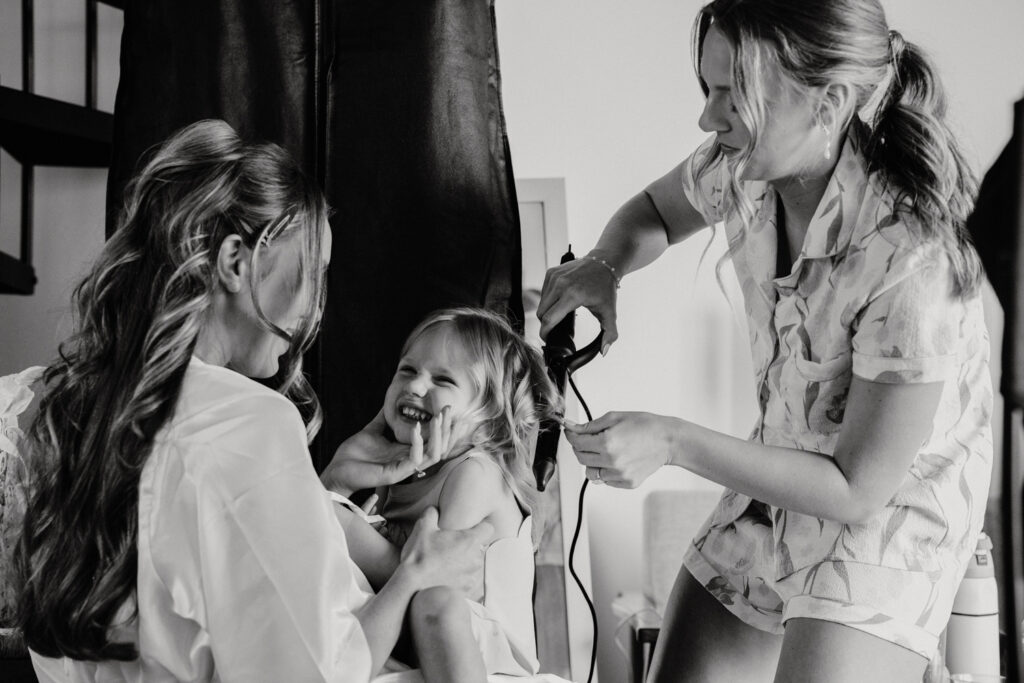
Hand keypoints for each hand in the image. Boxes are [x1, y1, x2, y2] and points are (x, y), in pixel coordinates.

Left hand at [320, 407, 461, 493]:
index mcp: (406, 451)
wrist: (337, 469)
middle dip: (448, 428)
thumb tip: (390, 402)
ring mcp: (404, 468)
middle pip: (440, 447)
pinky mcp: (396, 474)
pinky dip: (417, 442)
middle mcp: (409, 461)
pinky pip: (415, 459)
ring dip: (438, 435)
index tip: (450, 408)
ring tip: (438, 417)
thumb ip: (385, 418)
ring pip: (434, 454)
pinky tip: (415, 427)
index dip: (445, 426)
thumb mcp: (373, 430)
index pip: (434, 440)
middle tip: (450, 410)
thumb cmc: (354, 454)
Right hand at [399, 507, 491, 596]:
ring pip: (475, 564)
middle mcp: (475, 558)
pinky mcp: (468, 590)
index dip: (480, 528)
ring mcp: (473, 575)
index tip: (470, 530)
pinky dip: (462, 578)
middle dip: (469, 547)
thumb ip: (432, 513)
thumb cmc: (419, 555)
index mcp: (469, 540)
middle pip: (480, 547)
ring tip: (448, 564)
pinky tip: (448, 577)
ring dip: (466, 563)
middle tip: (452, 548)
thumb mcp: (422, 527)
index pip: (488, 528)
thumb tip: (435, 509)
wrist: (412, 586)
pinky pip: (470, 580)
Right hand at [537, 251, 618, 351]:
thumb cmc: (605, 288)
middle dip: (546, 324)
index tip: (547, 339)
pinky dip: (548, 300)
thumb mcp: (609, 312)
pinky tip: (559, 301)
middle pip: (541, 313)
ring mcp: (554, 277)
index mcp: (573, 295)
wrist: (604, 262)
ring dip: (547, 312)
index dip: (545, 333)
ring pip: (541, 303)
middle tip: (554, 329)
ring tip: (559, 315)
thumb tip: (604, 351)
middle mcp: (560, 284)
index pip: (549, 319)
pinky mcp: (551, 272)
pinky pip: (543, 292)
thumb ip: (610, 334)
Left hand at [564, 411, 678, 487]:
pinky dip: (605, 470)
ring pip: (590, 472)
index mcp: (607, 443)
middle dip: (580, 447)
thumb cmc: (644, 426)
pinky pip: (605, 480)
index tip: (572, 432)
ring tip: (604, 451)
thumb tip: (570, 427)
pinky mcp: (626, 483)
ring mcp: (619, 475)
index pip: (576, 443)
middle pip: (580, 457)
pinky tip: (616, 459)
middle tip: (590, 439)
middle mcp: (611, 461)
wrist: (667, 440)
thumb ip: (589, 426)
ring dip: (592, 461)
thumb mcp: (614, 418)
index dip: (571, 435)